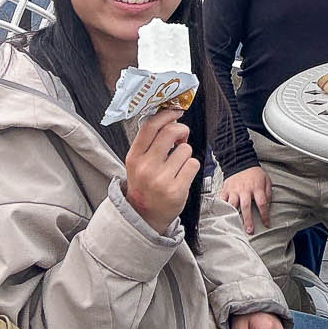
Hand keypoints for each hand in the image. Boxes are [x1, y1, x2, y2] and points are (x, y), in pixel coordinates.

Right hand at [122, 109, 198, 231]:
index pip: (150, 126)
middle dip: (182, 130)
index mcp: (134, 157)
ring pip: (185, 149)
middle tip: (182, 136)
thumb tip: (170, 118)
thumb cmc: (144, 185)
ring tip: (177, 164)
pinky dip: (192, 167)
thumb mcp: (137, 163)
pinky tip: (183, 174)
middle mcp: (146, 167)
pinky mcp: (176, 190)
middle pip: (171, 132)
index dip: (166, 114)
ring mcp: (161, 179)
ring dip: (186, 153)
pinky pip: (193, 164)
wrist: (144, 216)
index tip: (175, 112)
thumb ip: (149, 142)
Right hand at [219, 165, 272, 233]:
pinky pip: (223, 200)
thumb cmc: (255, 173)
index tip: (266, 224)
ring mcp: (234, 190)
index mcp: (256, 188)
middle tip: (249, 231)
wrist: (240, 162)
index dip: (265, 215)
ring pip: (233, 204)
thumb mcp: (266, 180)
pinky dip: (222, 208)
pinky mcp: (226, 189)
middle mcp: (245, 190)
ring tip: (235, 225)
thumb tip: (268, 205)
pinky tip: (223, 215)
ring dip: (234, 215)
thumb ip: (268, 193)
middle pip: (246, 207)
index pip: (262, 203)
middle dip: (248, 220)